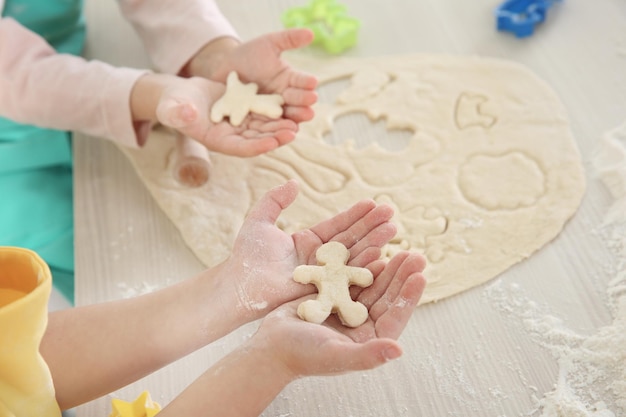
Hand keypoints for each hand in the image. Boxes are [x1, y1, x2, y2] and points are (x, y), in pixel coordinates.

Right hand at [153, 75, 297, 156]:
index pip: (241, 148)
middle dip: (275, 136)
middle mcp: (231, 136)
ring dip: (279, 125)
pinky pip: (261, 113)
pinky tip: (289, 105)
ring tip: (297, 121)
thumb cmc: (172, 105)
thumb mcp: (172, 108)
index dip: (257, 146)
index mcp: (217, 141)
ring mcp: (238, 125)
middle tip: (293, 131)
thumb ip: (178, 113)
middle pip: (257, 139)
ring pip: (263, 127)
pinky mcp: (243, 111)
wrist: (181, 95)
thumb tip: (187, 114)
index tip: (272, 142)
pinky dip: (274, 111)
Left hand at [187, 29, 317, 122]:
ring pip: (287, 118)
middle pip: (298, 103)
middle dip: (303, 104)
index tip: (312, 82)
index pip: (302, 82)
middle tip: (309, 105)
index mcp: (290, 79)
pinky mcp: (259, 121)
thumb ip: (289, 39)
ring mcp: (273, 110)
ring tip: (297, 122)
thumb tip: (311, 33)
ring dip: (293, 121)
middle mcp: (285, 97)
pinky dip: (274, 132)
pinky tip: (277, 135)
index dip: (307, 83)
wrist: (223, 69)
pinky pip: (269, 128)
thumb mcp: (268, 44)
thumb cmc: (247, 55)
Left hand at [216, 180, 396, 320]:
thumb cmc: (247, 256)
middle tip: (391, 213)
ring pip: (353, 256)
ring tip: (392, 229)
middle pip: (350, 239)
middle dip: (371, 226)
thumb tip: (294, 183)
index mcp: (308, 242)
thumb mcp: (260, 221)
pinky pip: (347, 276)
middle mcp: (319, 259)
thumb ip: (275, 200)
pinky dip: (363, 266)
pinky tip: (380, 254)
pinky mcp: (324, 290)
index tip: (374, 203)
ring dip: (373, 242)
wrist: (239, 285)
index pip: (337, 225)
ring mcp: (323, 275)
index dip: (355, 214)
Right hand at [251, 251, 426, 378]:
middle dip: (401, 277)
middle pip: (387, 298)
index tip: (420, 275)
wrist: (269, 346)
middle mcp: (362, 326)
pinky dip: (363, 264)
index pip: (394, 317)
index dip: (408, 296)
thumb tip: (398, 351)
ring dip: (387, 267)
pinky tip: (374, 250)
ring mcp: (348, 310)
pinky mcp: (333, 297)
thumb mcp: (335, 354)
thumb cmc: (301, 355)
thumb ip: (367, 355)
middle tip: (416, 255)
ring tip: (401, 248)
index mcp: (368, 341)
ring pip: (372, 285)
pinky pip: (352, 277)